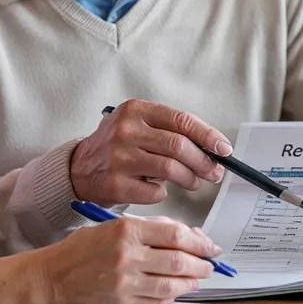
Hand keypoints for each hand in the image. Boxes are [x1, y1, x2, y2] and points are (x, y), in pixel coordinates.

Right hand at [38, 217, 220, 303]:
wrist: (53, 275)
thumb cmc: (83, 248)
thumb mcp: (114, 226)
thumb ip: (150, 229)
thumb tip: (186, 235)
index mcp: (126, 230)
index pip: (175, 234)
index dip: (199, 241)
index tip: (210, 246)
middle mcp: (127, 256)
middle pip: (178, 260)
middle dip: (201, 263)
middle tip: (209, 264)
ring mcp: (124, 283)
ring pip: (171, 284)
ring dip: (190, 282)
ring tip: (196, 278)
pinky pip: (156, 303)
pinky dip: (171, 297)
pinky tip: (175, 291)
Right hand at [70, 99, 232, 206]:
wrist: (79, 169)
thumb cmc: (117, 146)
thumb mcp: (137, 125)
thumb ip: (169, 131)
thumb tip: (211, 148)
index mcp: (135, 110)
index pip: (181, 120)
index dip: (207, 135)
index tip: (223, 148)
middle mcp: (125, 130)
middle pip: (179, 146)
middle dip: (203, 161)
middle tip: (213, 171)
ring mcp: (119, 158)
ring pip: (171, 169)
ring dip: (190, 178)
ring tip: (194, 181)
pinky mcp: (116, 184)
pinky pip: (155, 192)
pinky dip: (162, 193)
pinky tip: (158, 189)